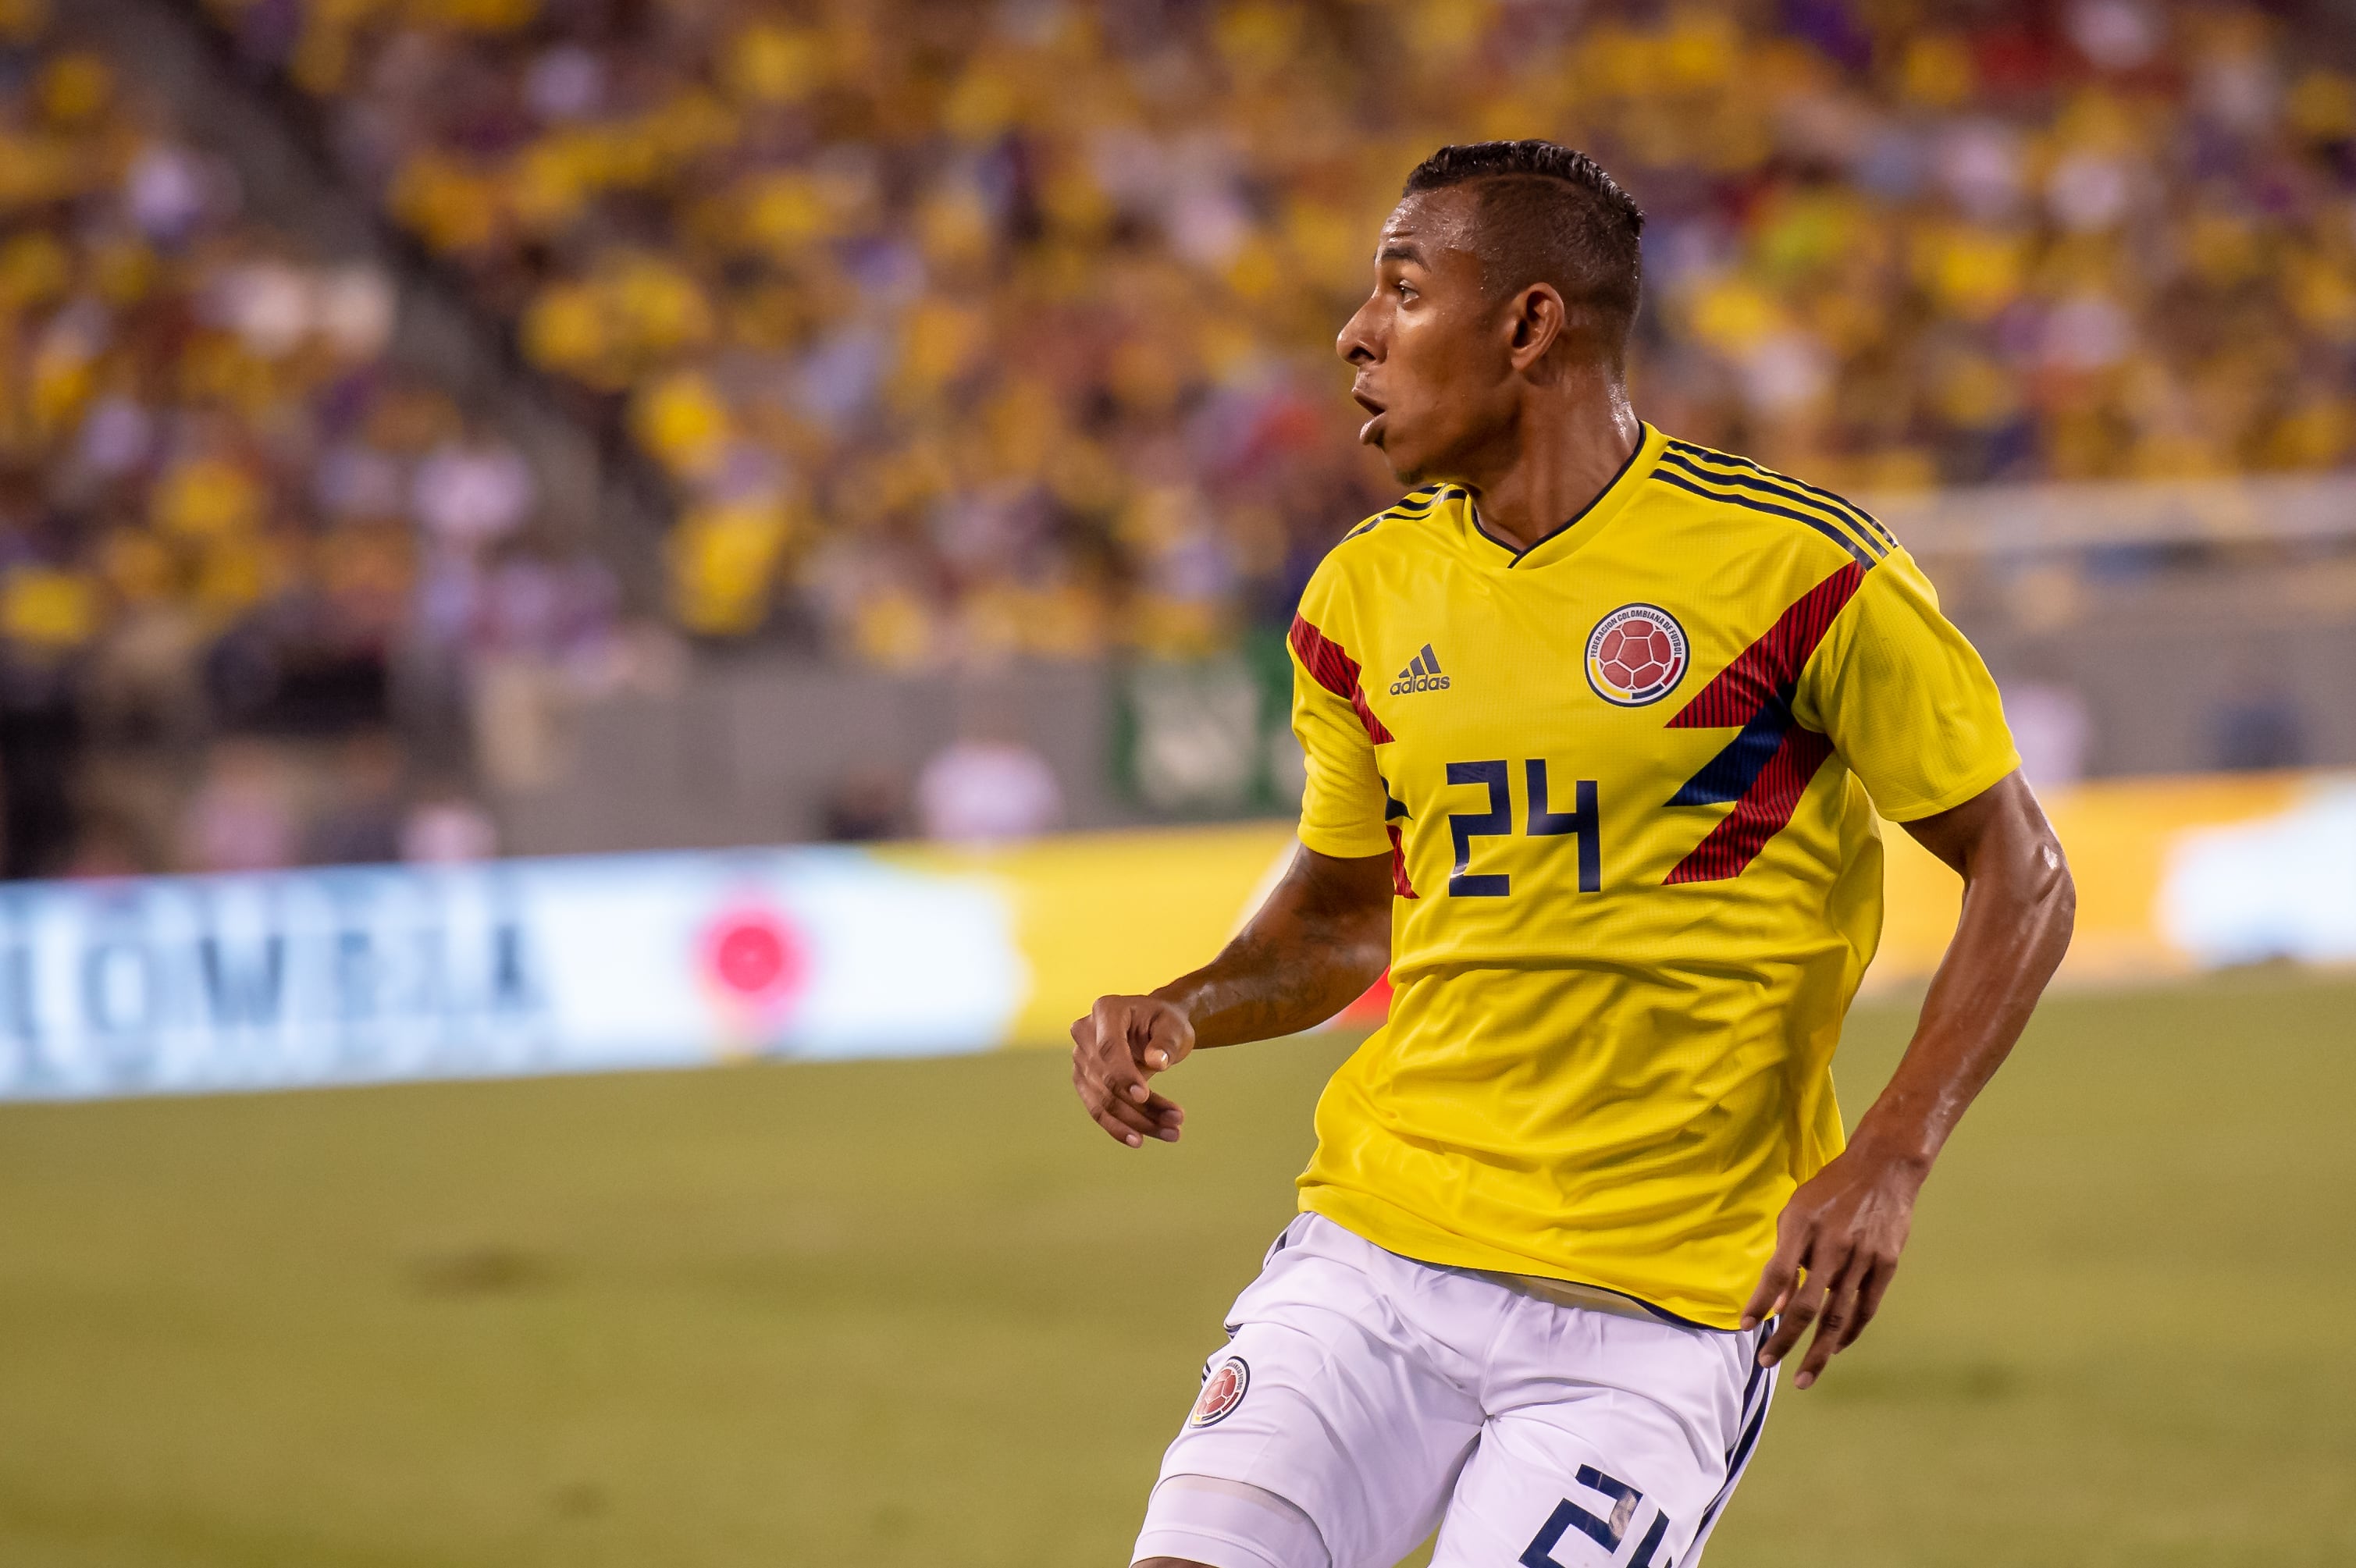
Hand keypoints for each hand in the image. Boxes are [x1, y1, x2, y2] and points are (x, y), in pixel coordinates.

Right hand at [1069, 994, 1192, 1148]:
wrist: (1154, 1027)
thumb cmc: (1165, 1023)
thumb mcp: (1174, 1026)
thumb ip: (1165, 1042)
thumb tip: (1156, 1062)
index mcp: (1106, 1010)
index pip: (1109, 1048)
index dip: (1123, 1074)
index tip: (1143, 1096)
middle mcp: (1086, 1033)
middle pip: (1108, 1080)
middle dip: (1141, 1106)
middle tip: (1177, 1121)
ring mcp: (1081, 1058)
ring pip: (1105, 1100)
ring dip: (1138, 1122)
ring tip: (1172, 1133)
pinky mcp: (1084, 1080)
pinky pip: (1098, 1109)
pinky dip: (1119, 1127)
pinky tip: (1140, 1140)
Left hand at [1742, 1143, 1924, 1387]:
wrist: (1884, 1168)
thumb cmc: (1831, 1190)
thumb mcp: (1797, 1212)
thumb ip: (1785, 1256)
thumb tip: (1777, 1304)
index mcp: (1803, 1226)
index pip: (1776, 1274)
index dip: (1760, 1303)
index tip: (1745, 1326)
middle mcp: (1833, 1244)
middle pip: (1807, 1305)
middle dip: (1785, 1340)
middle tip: (1767, 1363)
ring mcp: (1862, 1257)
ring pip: (1838, 1317)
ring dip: (1819, 1351)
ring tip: (1803, 1377)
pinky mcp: (1886, 1265)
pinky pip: (1865, 1309)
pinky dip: (1848, 1333)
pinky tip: (1834, 1348)